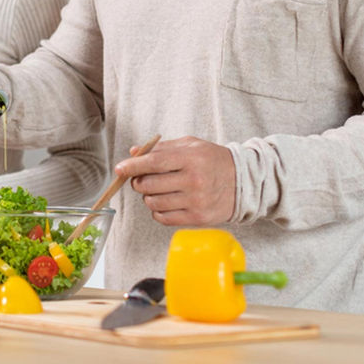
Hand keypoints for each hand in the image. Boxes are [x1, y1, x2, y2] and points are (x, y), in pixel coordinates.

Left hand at [115, 136, 235, 225]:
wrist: (244, 182)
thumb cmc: (213, 160)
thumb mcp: (191, 145)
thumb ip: (161, 148)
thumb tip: (133, 153)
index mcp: (191, 158)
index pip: (153, 162)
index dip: (132, 166)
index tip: (120, 168)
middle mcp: (193, 181)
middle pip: (148, 184)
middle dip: (138, 181)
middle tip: (142, 178)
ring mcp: (196, 201)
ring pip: (153, 202)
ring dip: (148, 196)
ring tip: (157, 189)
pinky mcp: (197, 218)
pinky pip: (163, 217)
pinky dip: (157, 210)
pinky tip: (166, 201)